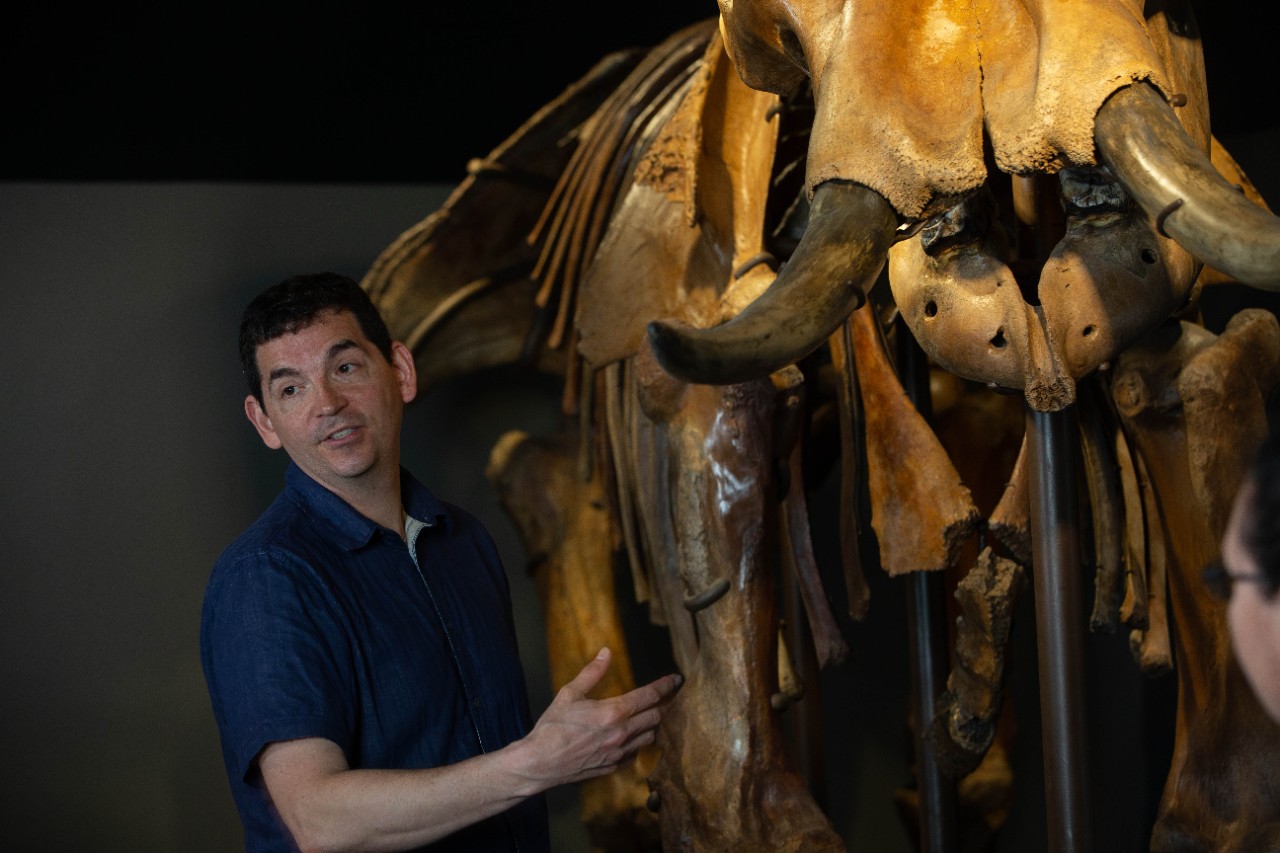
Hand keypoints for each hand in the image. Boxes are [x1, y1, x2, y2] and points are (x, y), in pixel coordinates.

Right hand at [519, 647, 681, 786]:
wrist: (539, 763)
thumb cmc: (552, 727)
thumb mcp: (569, 693)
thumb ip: (592, 673)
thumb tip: (606, 652)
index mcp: (612, 712)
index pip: (649, 696)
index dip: (666, 686)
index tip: (676, 679)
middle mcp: (621, 733)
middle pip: (656, 717)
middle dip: (664, 705)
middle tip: (667, 697)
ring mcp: (619, 753)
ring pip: (650, 737)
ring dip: (653, 725)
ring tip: (651, 715)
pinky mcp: (613, 767)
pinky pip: (636, 754)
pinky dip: (638, 743)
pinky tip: (632, 737)